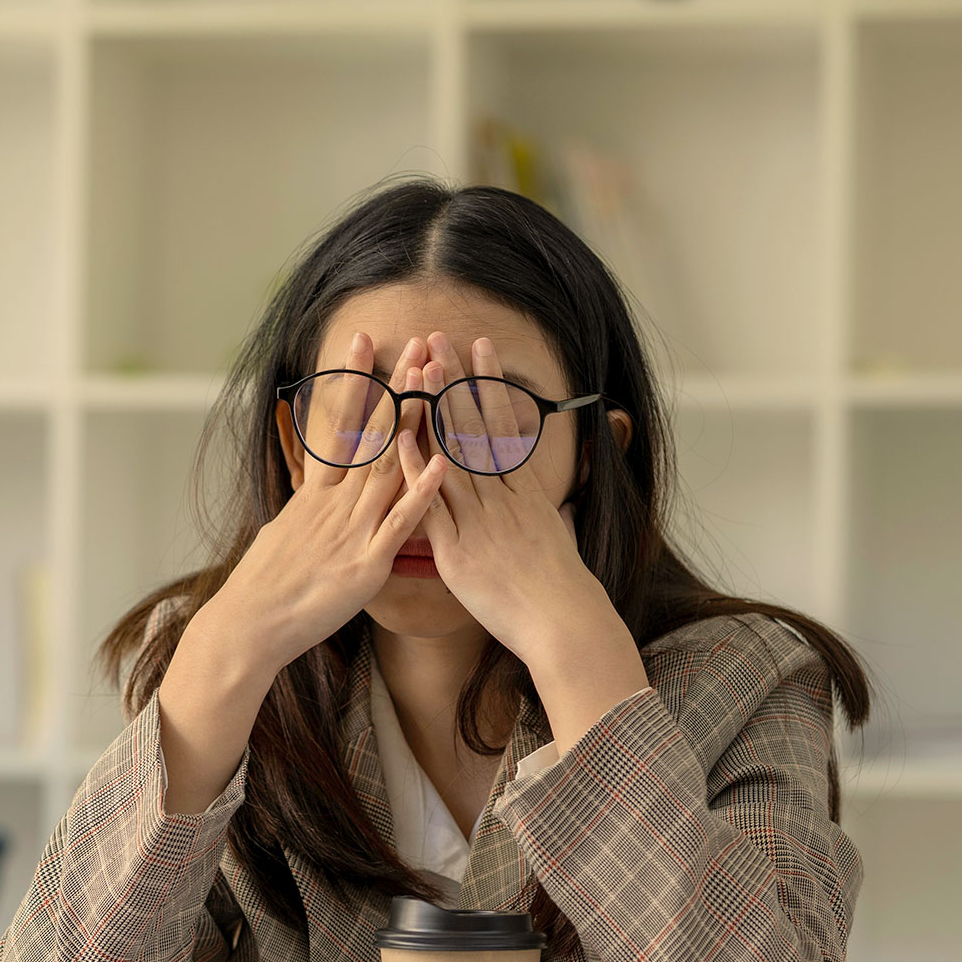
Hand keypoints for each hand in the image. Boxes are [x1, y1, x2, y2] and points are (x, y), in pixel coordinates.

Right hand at [208, 331, 447, 676]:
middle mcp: (334, 503)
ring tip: (435, 382)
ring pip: (389, 466)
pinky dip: (421, 492)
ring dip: (415, 422)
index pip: (336, 423)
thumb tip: (313, 493)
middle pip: (372, 433)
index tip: (363, 340)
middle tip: (416, 344)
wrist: (251, 625)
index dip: (351, 380)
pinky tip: (442, 463)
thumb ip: (309, 508)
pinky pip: (400, 523)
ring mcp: (352, 529)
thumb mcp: (285, 532)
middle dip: (396, 386)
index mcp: (316, 494)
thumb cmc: (266, 585)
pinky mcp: (366, 564)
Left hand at [398, 332, 648, 746]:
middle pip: (474, 428)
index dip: (488, 386)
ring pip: (452, 454)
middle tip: (440, 339)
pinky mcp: (457, 550)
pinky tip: (399, 439)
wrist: (562, 622)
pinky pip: (431, 504)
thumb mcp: (558, 537)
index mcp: (525, 492)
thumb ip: (544, 513)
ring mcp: (479, 520)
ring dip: (434, 409)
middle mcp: (502, 498)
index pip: (503, 426)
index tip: (479, 349)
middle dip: (456, 381)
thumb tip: (550, 501)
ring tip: (419, 368)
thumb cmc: (561, 588)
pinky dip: (415, 471)